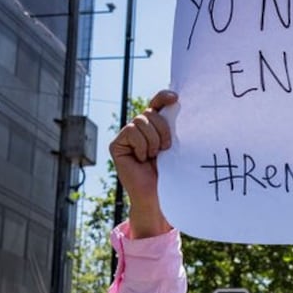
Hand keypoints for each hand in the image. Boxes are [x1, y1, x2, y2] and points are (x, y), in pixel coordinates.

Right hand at [109, 90, 177, 238]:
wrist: (159, 195)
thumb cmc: (171, 173)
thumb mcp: (175, 145)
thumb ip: (172, 125)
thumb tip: (176, 101)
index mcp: (155, 126)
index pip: (156, 103)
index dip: (163, 97)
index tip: (176, 98)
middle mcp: (139, 128)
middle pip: (150, 112)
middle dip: (163, 128)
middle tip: (167, 147)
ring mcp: (127, 136)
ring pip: (141, 121)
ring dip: (153, 140)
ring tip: (155, 156)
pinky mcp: (117, 144)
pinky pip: (131, 131)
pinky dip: (141, 145)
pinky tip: (142, 159)